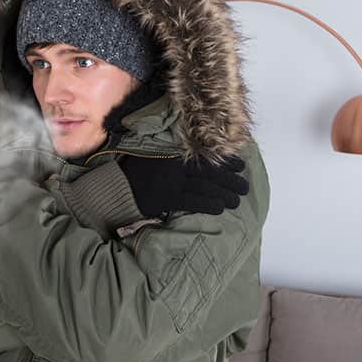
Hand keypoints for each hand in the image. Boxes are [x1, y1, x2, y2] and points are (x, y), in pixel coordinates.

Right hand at [118, 153, 248, 216]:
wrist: (117, 187)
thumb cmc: (135, 172)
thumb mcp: (155, 154)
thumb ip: (173, 153)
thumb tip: (194, 156)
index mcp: (175, 152)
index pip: (205, 157)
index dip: (225, 162)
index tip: (241, 165)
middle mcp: (176, 165)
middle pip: (210, 172)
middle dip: (230, 179)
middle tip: (245, 186)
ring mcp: (172, 181)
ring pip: (206, 187)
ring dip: (224, 194)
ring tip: (238, 200)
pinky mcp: (168, 197)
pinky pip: (193, 201)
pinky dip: (208, 204)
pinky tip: (220, 208)